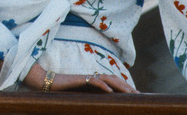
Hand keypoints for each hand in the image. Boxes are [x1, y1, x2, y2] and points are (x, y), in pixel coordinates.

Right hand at [22, 62, 137, 92]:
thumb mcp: (79, 99)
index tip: (137, 97)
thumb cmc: (62, 93)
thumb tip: (101, 108)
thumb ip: (90, 101)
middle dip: (127, 88)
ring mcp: (87, 78)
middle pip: (114, 80)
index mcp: (95, 83)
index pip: (113, 84)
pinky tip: (109, 91)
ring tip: (129, 93)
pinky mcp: (79, 79)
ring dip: (119, 86)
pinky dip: (102, 85)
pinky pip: (93, 81)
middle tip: (139, 96)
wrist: (46, 84)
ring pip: (107, 79)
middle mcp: (93, 79)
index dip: (125, 89)